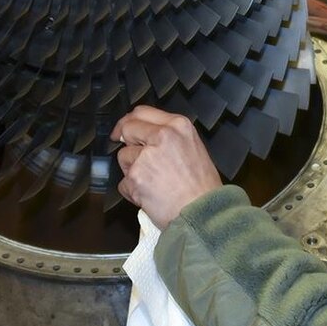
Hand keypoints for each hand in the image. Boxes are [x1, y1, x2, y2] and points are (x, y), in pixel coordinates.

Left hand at [112, 107, 222, 226]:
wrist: (203, 213)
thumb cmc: (202, 187)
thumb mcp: (193, 148)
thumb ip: (170, 137)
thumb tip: (143, 136)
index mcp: (178, 125)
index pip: (142, 112)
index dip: (129, 121)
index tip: (123, 130)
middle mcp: (161, 136)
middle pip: (127, 129)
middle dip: (125, 142)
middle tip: (133, 158)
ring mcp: (146, 156)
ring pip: (124, 157)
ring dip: (132, 171)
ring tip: (154, 184)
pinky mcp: (135, 177)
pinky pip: (123, 183)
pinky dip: (133, 192)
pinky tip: (150, 197)